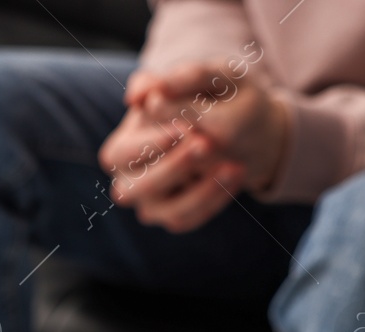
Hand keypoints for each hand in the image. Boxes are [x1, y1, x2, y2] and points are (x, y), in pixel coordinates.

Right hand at [98, 63, 289, 232]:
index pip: (119, 154)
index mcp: (123, 146)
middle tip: (205, 144)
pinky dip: (215, 198)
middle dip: (170, 169)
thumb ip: (174, 80)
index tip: (183, 128)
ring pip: (161, 211)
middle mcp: (129, 179)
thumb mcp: (205, 79)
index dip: (148, 144)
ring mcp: (151, 203)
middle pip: (130, 190)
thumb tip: (140, 92)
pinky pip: (188, 219)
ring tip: (233, 165)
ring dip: (197, 191)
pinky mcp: (175, 217)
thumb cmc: (214, 97)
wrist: (244, 125)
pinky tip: (236, 173)